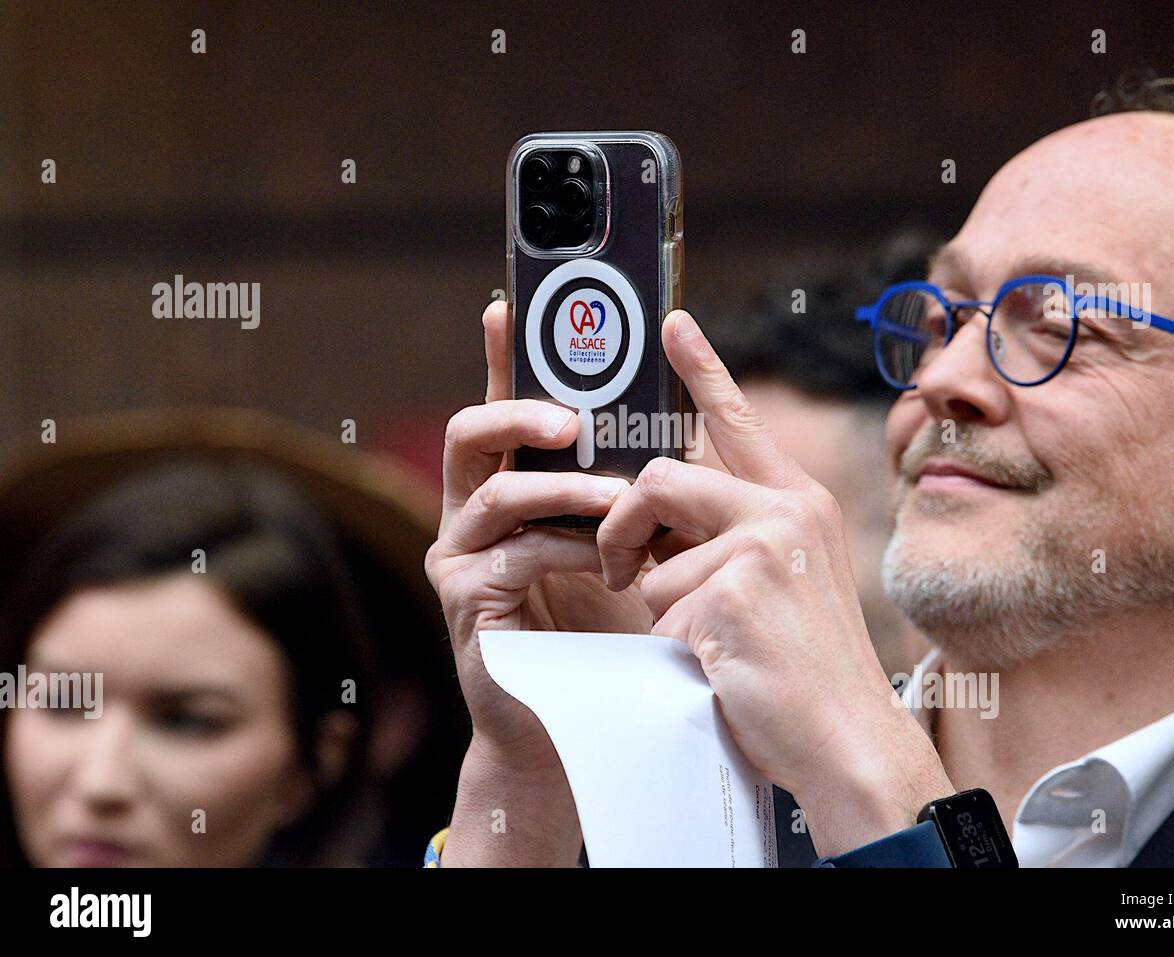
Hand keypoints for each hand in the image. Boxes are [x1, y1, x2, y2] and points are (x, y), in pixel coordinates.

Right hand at [426, 301, 653, 864]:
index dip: (500, 355)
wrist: (569, 718)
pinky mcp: (466, 600)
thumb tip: (676, 422)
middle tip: (575, 417)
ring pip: (497, 490)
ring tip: (620, 496)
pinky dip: (567, 549)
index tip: (507, 303)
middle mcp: (469, 511)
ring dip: (565, 488)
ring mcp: (460, 555)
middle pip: (470, 431)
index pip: (499, 406)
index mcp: (506, 484)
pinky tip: (607, 559)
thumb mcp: (620, 539)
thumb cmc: (600, 623)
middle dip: (522, 409)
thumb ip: (627, 484)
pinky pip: (514, 555)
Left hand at [597, 310, 953, 856]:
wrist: (849, 740)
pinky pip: (659, 607)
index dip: (702, 368)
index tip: (670, 323)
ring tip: (703, 640)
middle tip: (615, 564)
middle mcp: (785, 510)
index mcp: (798, 503)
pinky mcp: (734, 591)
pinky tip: (718, 665)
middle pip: (663, 478)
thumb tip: (657, 519)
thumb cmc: (806, 667)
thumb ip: (734, 536)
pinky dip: (671, 644)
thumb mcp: (785, 580)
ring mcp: (762, 547)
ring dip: (658, 604)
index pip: (739, 421)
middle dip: (623, 524)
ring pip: (654, 556)